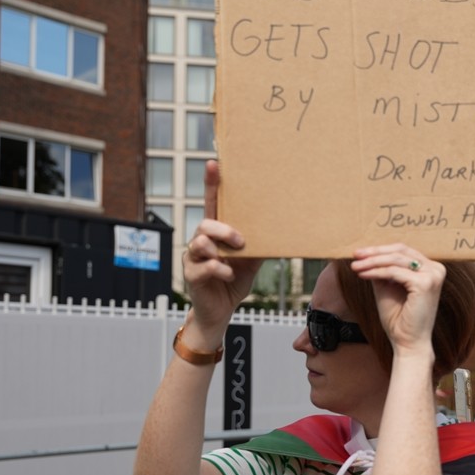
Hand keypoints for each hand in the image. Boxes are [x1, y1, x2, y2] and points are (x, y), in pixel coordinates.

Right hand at [183, 161, 262, 338]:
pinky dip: (221, 270)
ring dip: (220, 250)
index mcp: (216, 233)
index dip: (211, 183)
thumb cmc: (233, 281)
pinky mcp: (191, 275)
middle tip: (241, 241)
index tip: (214, 164)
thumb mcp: (252, 261)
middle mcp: (200, 241)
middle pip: (205, 222)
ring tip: (234, 261)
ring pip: (199, 242)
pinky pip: (203, 266)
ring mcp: (193, 258)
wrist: (221, 310)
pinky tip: (229, 276)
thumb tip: (282, 230)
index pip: (212, 203)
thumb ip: (259, 245)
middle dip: (223, 229)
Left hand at [350, 244, 441, 358]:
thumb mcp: (388, 288)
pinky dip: (376, 272)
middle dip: (375, 252)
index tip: (359, 253)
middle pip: (401, 250)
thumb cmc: (400, 320)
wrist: (408, 343)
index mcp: (430, 269)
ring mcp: (433, 276)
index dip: (380, 249)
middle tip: (355, 255)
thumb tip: (366, 254)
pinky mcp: (425, 284)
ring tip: (356, 266)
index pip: (403, 251)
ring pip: (396, 260)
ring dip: (372, 261)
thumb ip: (382, 270)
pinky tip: (363, 275)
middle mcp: (436, 270)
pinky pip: (394, 272)